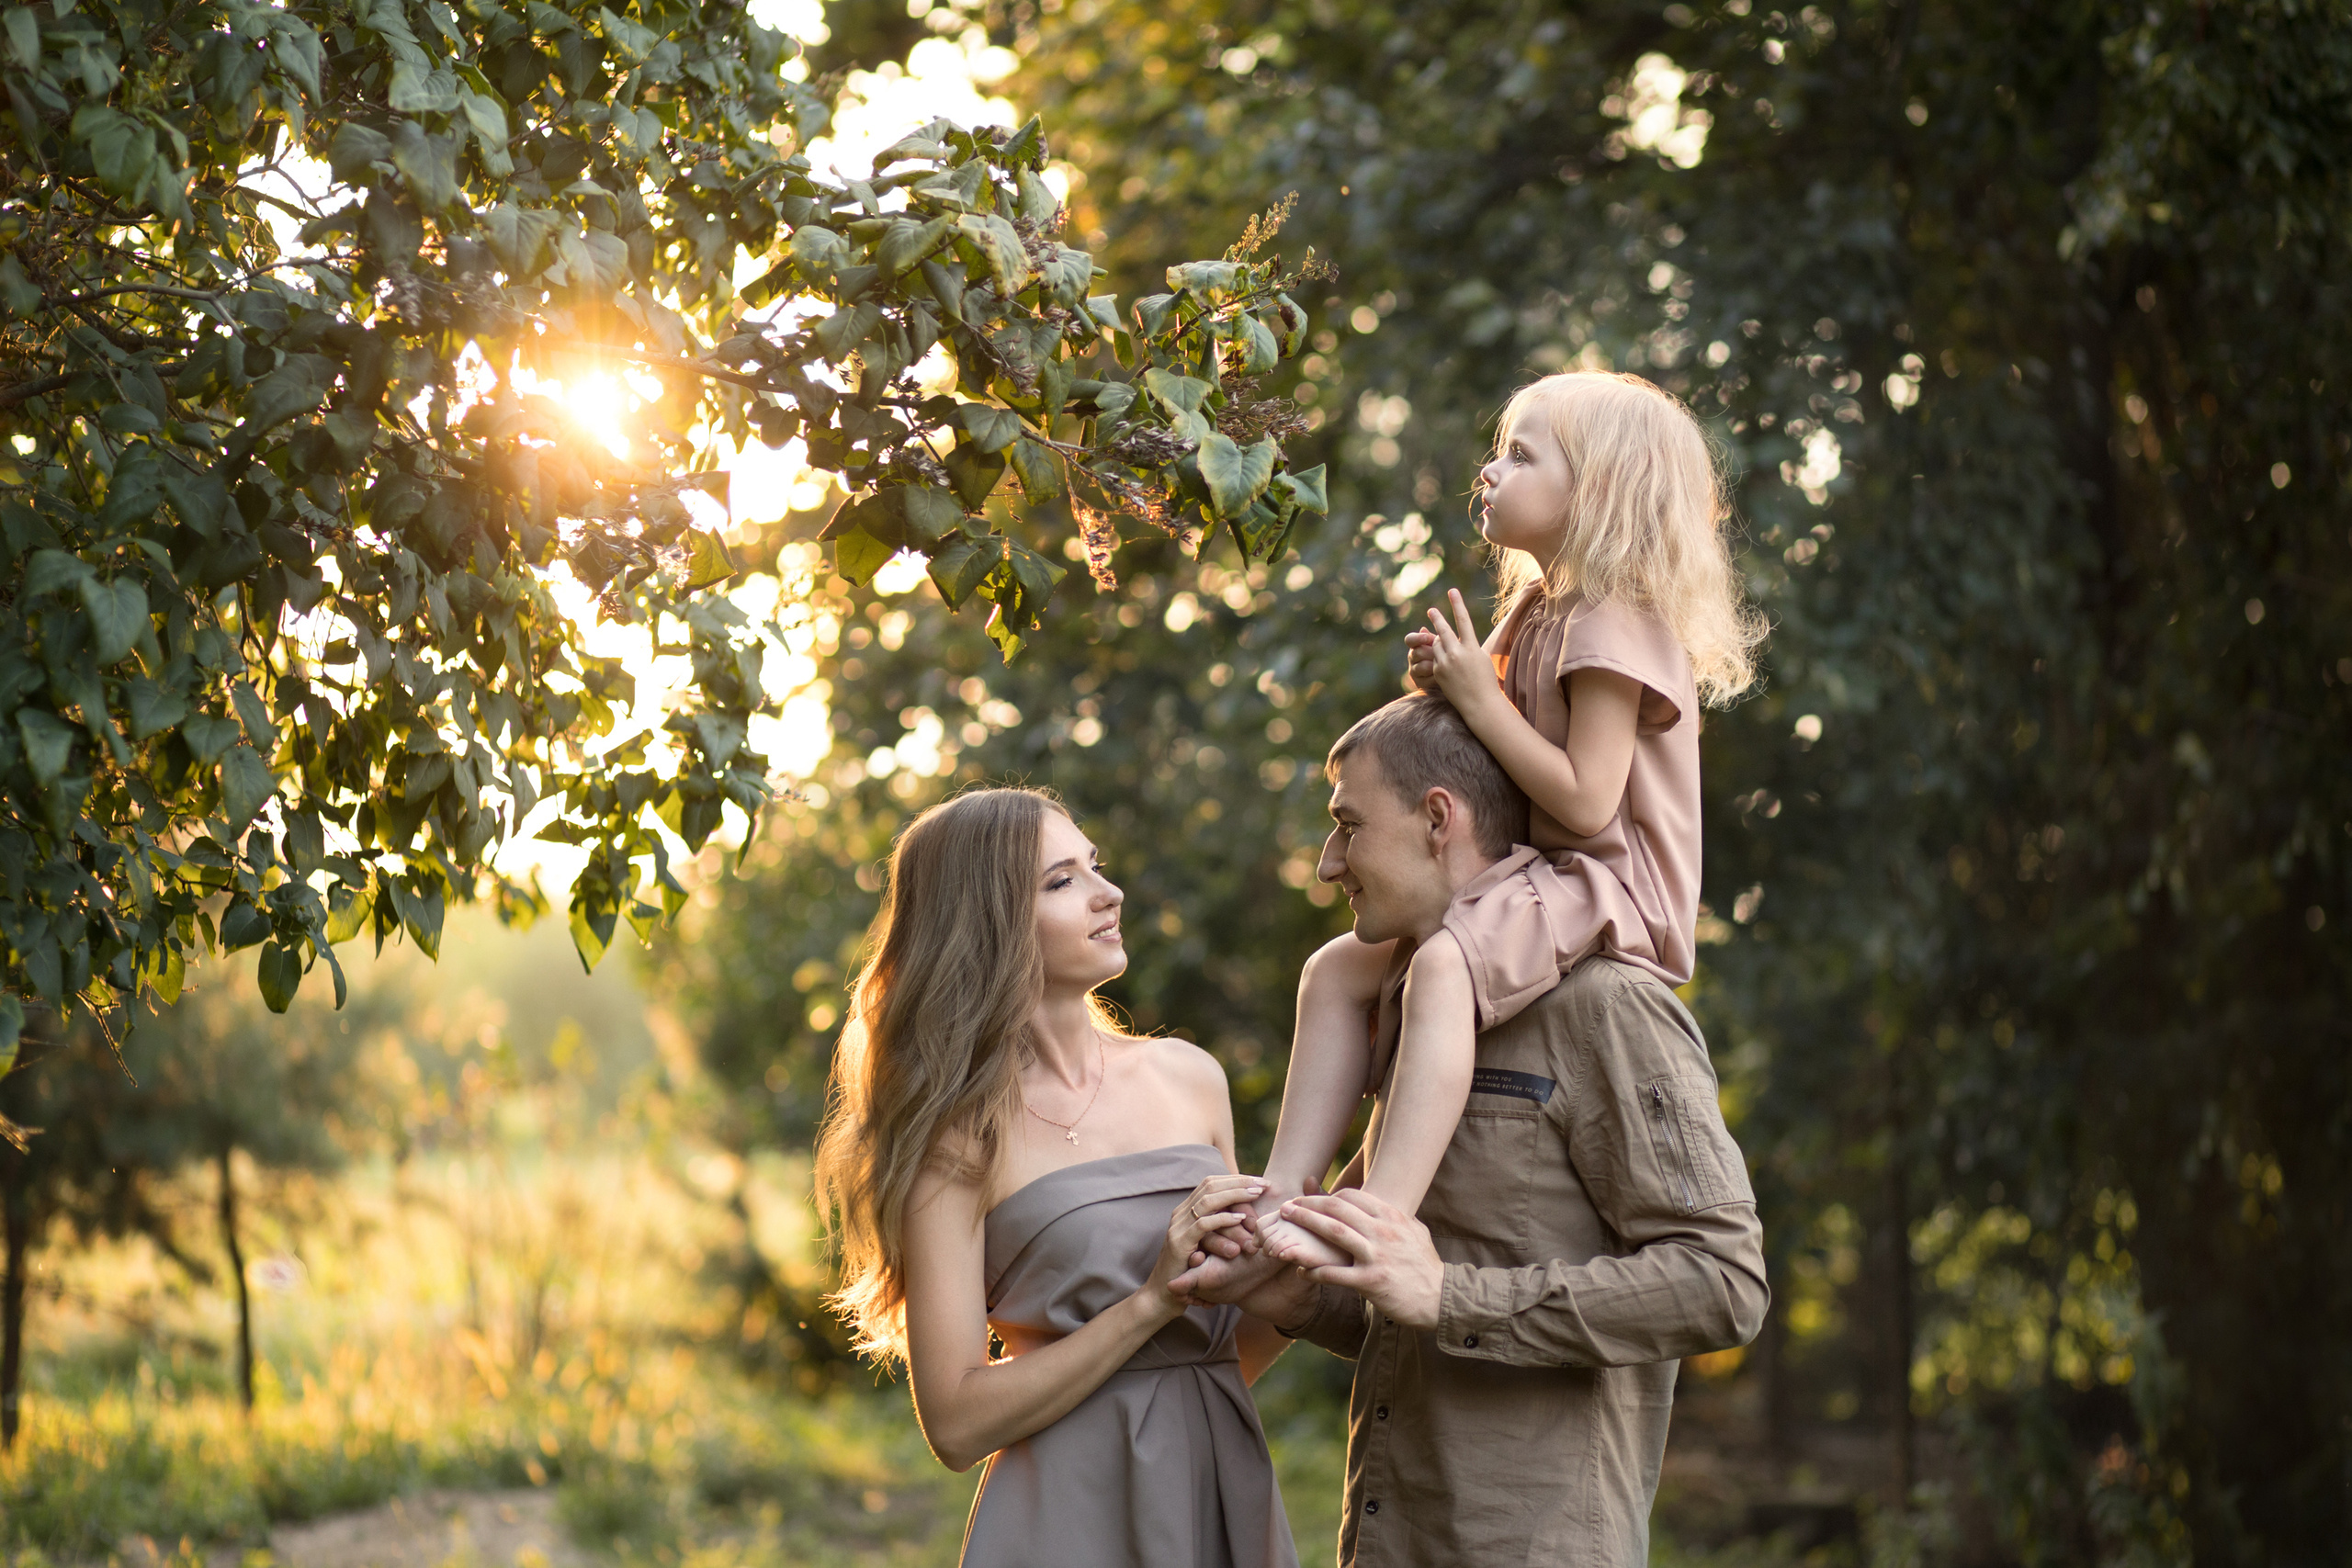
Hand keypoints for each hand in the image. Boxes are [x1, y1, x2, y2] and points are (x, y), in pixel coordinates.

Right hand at [1146, 1175, 1263, 1313]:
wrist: (1162, 1296)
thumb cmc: (1190, 1271)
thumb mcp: (1206, 1245)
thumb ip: (1218, 1229)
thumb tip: (1246, 1216)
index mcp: (1186, 1211)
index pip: (1210, 1183)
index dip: (1235, 1179)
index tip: (1260, 1181)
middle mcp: (1180, 1214)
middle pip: (1210, 1186)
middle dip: (1239, 1182)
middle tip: (1263, 1183)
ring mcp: (1178, 1227)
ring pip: (1208, 1201)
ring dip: (1235, 1195)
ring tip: (1256, 1195)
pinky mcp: (1179, 1243)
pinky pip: (1203, 1225)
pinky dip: (1223, 1219)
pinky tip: (1240, 1219)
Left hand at [1274, 1189, 1445, 1329]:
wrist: (1441, 1298)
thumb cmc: (1425, 1265)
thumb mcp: (1415, 1231)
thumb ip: (1394, 1216)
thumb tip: (1377, 1203)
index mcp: (1392, 1217)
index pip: (1352, 1196)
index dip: (1327, 1196)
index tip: (1311, 1200)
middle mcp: (1382, 1232)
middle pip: (1337, 1209)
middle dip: (1308, 1204)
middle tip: (1288, 1206)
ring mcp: (1376, 1256)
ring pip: (1332, 1233)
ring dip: (1305, 1225)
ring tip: (1285, 1224)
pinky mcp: (1370, 1281)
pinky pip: (1334, 1273)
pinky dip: (1314, 1270)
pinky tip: (1301, 1269)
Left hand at [1403, 589, 1501, 710]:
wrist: (1480, 703)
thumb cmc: (1485, 679)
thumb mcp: (1481, 657)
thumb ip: (1469, 644)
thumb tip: (1458, 635)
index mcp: (1472, 647)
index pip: (1463, 620)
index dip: (1457, 604)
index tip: (1452, 591)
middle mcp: (1457, 654)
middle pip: (1443, 630)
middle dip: (1437, 618)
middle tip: (1432, 610)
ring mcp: (1446, 664)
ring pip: (1437, 644)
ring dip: (1439, 642)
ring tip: (1444, 644)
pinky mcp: (1438, 673)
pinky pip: (1435, 658)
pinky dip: (1438, 657)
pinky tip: (1446, 664)